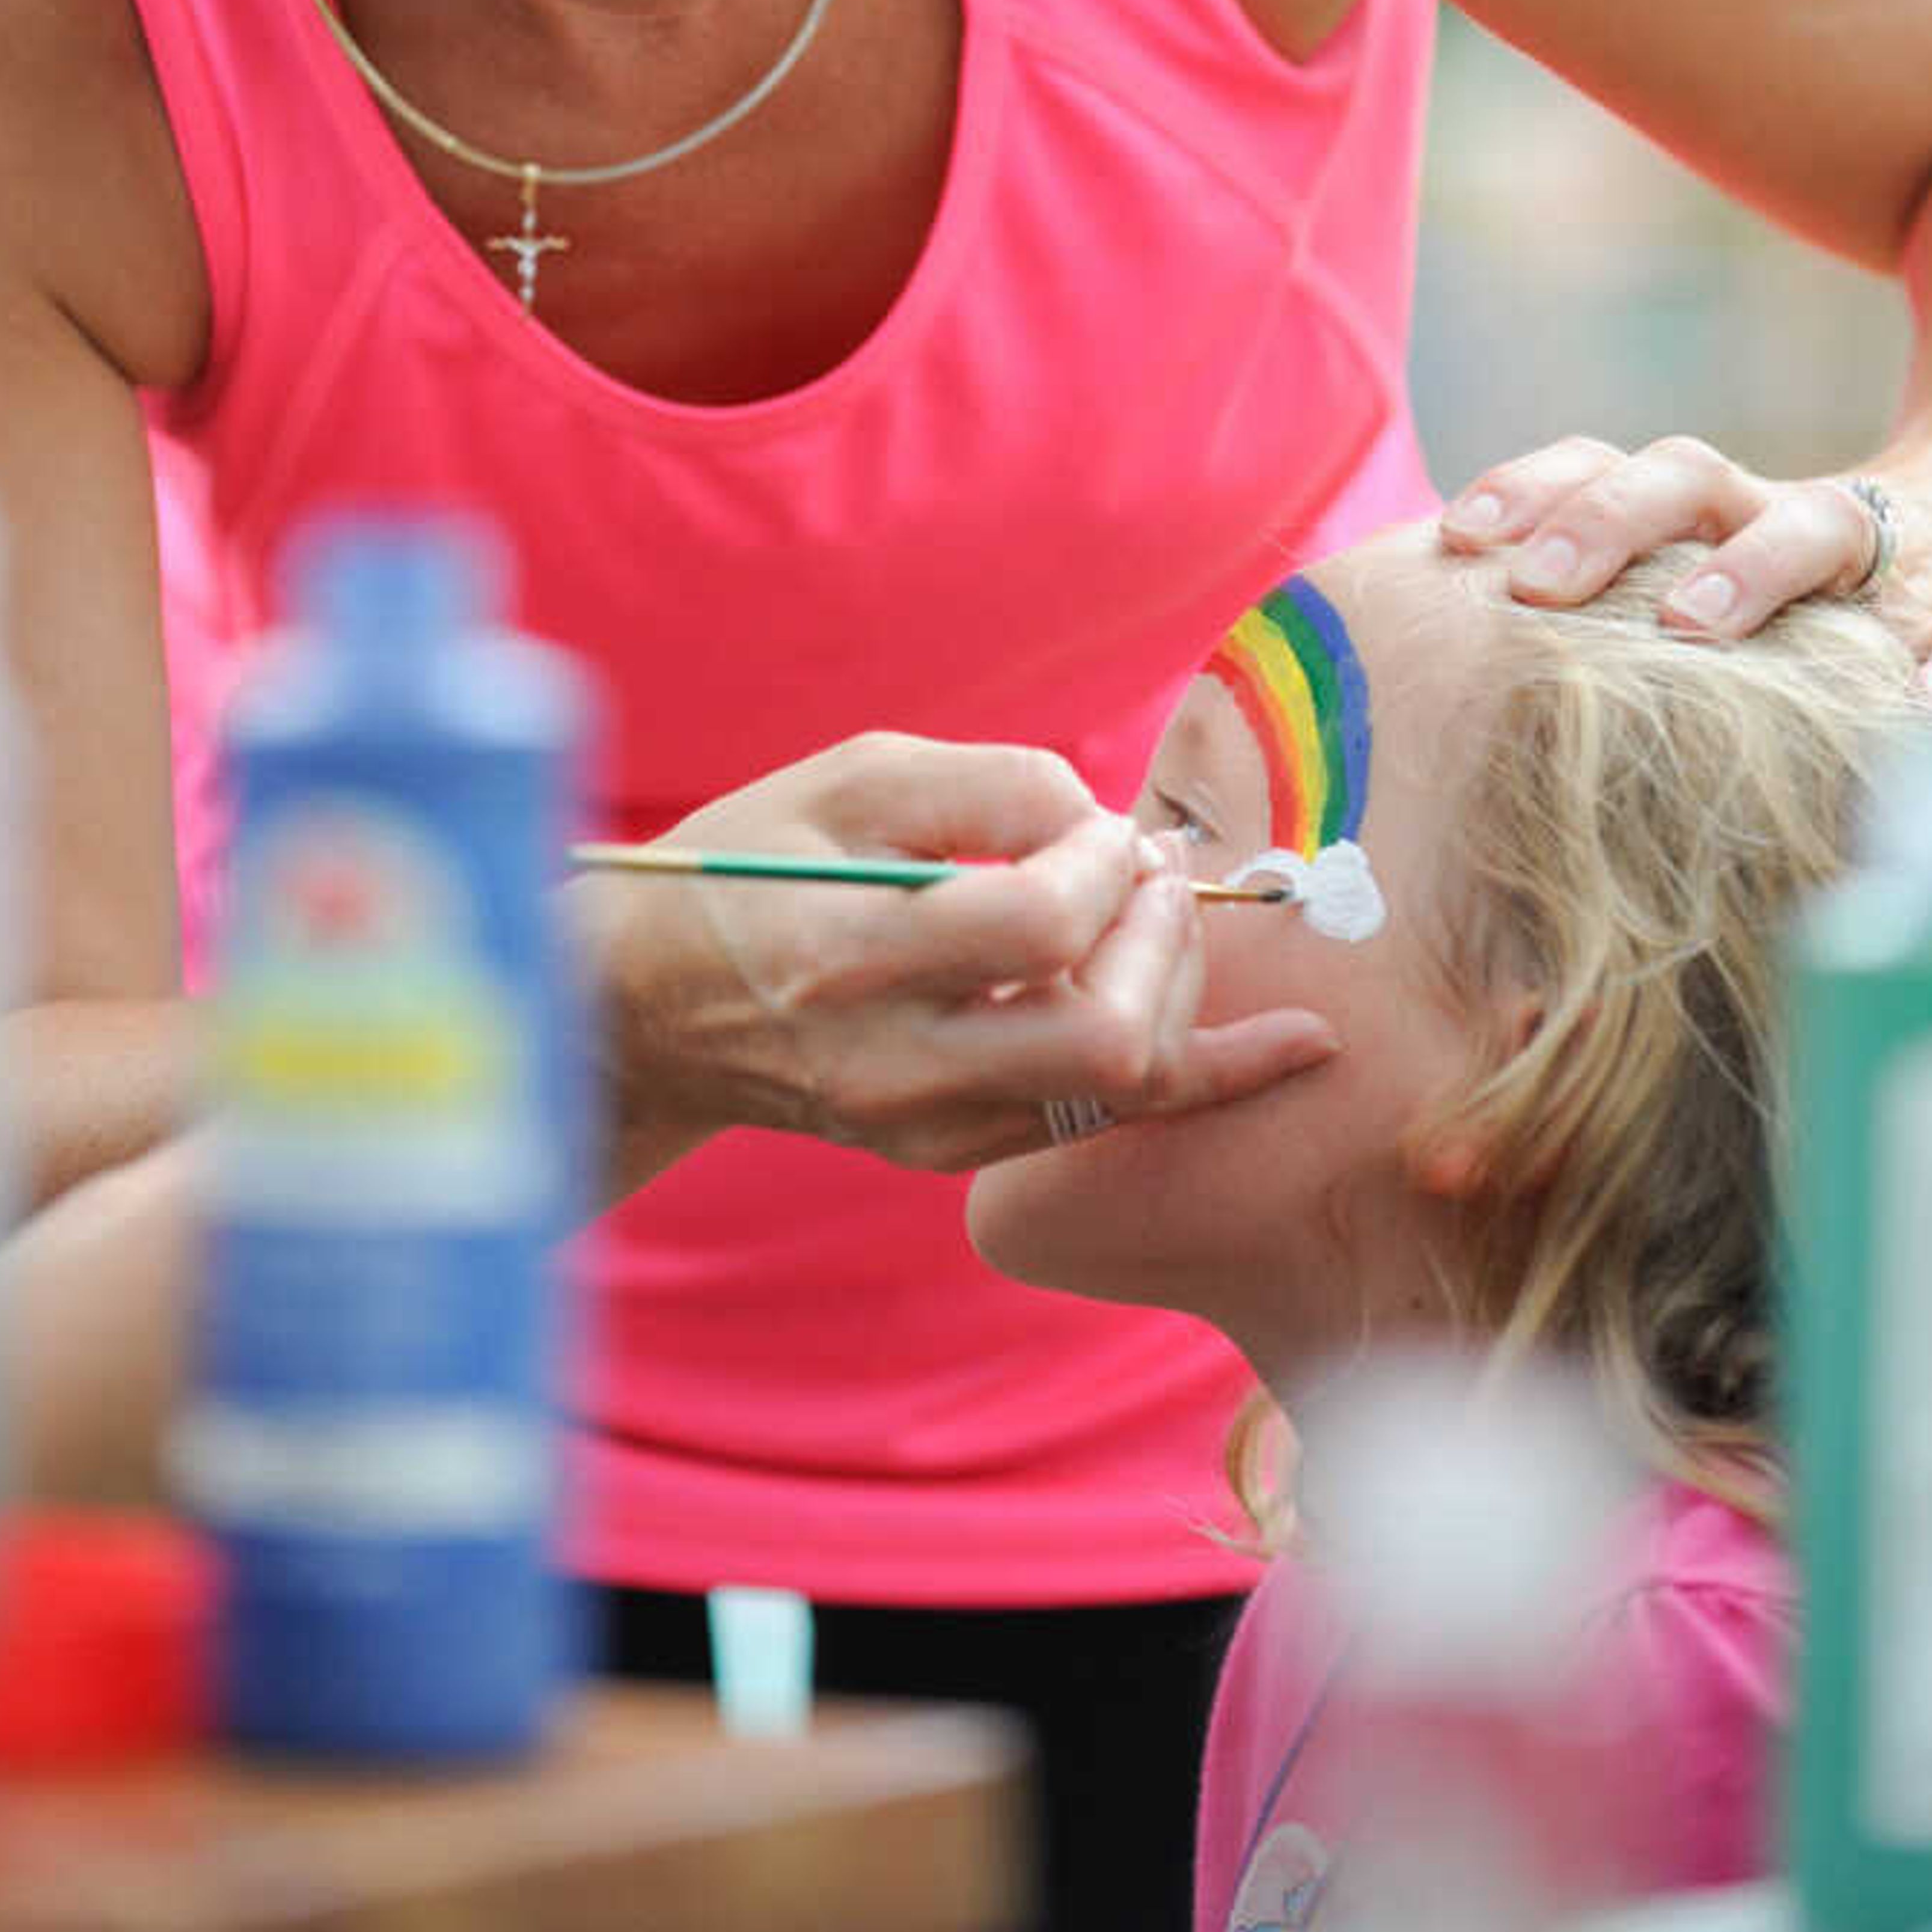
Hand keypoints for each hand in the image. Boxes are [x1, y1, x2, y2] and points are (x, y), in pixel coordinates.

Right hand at [577, 732, 1339, 1187]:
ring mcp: (921, 1124)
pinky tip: (1280, 1043)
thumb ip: (986, 786)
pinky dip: (1191, 1070)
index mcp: (849, 954)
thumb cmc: (752, 863)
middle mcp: (891, 1062)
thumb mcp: (848, 779)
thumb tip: (1100, 818)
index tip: (1100, 826)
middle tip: (1155, 866)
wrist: (650, 1003)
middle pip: (1105, 1041)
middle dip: (1165, 938)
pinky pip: (1100, 1124)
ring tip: (1165, 907)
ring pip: (1119, 1090)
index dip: (1102, 865)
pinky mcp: (946, 1152)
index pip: (1037, 927)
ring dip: (1180, 991)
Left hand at [1438, 429, 1931, 702]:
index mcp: (1704, 505)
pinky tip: (1926, 707)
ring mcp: (1879, 556)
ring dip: (1753, 568)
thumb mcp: (1702, 573)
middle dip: (1608, 522)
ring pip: (1818, 524)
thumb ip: (1603, 608)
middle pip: (1687, 475)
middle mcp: (1777, 509)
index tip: (1459, 536)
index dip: (1530, 487)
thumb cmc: (1792, 583)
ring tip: (1690, 626)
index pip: (1603, 463)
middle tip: (1538, 589)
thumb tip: (1448, 666)